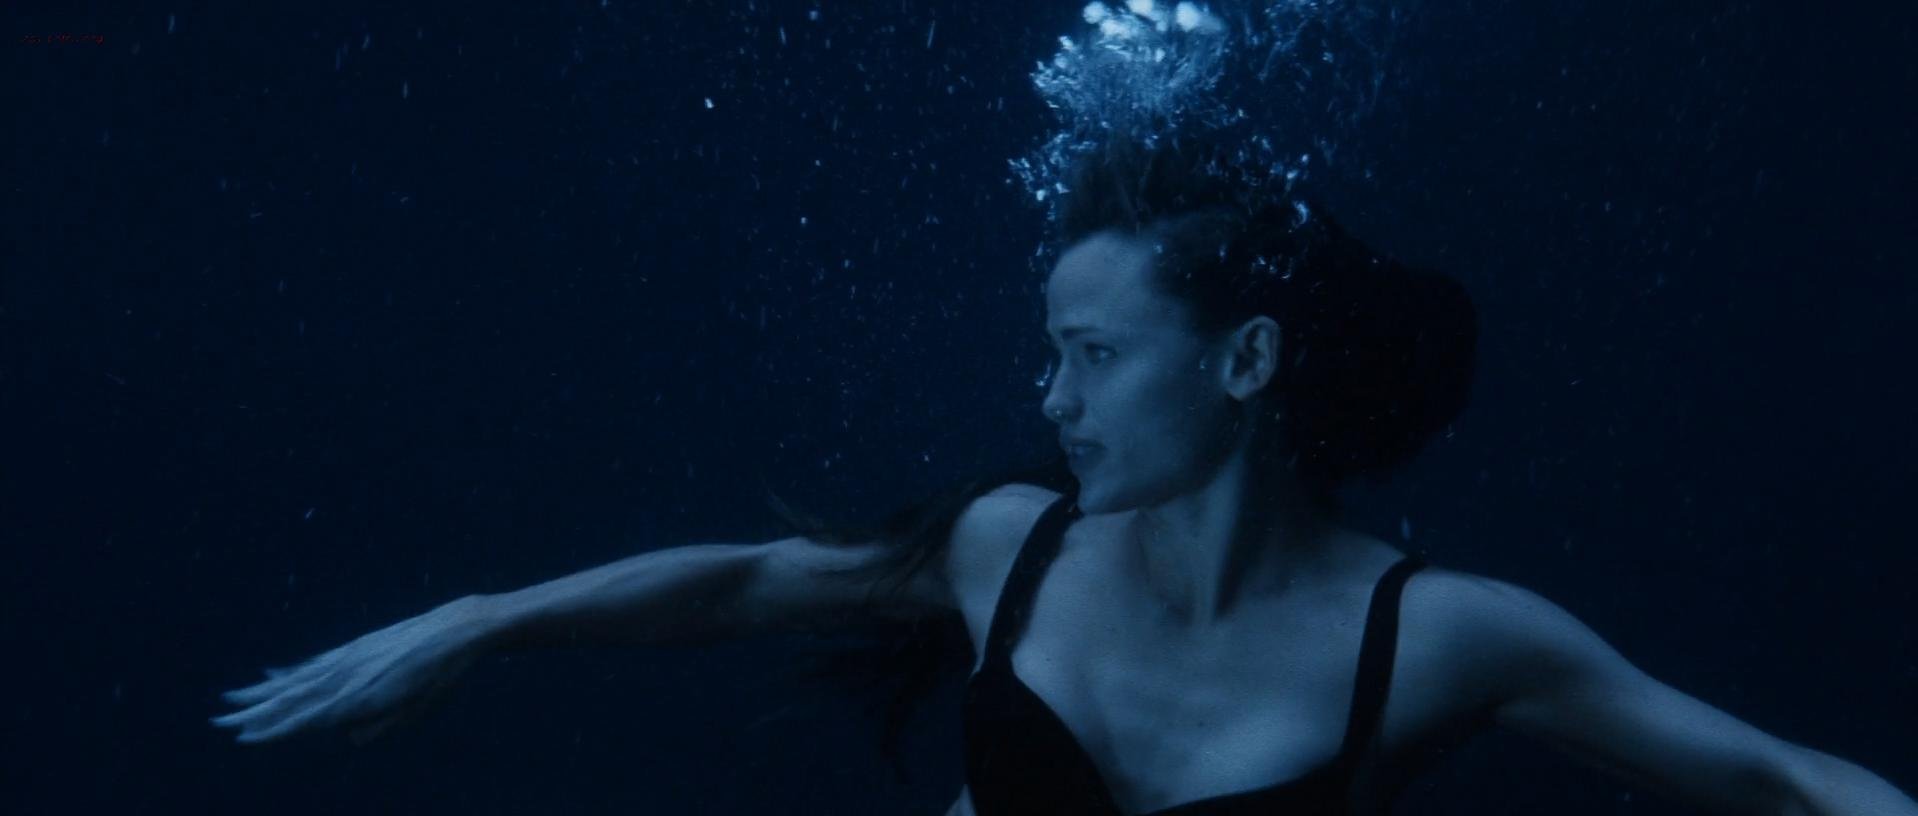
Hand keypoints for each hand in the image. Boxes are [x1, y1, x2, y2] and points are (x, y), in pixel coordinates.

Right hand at [212, 595, 493, 743]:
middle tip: (219, 721)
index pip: (305, 719)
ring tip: (232, 698)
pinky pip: (313, 662)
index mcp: (357, 697)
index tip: (242, 738)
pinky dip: (289, 671)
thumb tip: (348, 738)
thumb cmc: (441, 677)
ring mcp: (347, 658)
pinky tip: (272, 675)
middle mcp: (345, 676)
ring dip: (261, 691)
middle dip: (253, 712)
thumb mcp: (416, 712)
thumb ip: (380, 727)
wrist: (455, 630)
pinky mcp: (355, 646)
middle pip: (289, 697)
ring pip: (295, 678)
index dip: (273, 731)